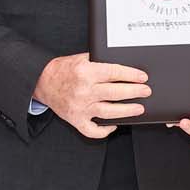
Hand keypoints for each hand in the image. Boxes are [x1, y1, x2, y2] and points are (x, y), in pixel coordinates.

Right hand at [34, 53, 149, 139]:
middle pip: (115, 92)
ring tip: (139, 108)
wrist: (43, 82)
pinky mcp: (75, 120)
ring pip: (109, 112)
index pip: (114, 73)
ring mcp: (80, 107)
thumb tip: (123, 67)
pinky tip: (114, 125)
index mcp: (85, 72)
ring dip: (127, 111)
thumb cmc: (64, 69)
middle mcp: (83, 90)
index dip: (131, 75)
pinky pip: (92, 131)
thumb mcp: (82, 58)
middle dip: (135, 92)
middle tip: (146, 91)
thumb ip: (100, 61)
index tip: (143, 77)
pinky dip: (105, 131)